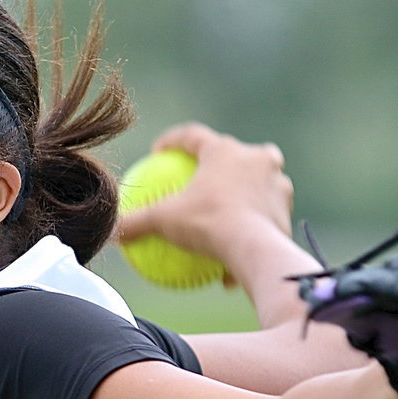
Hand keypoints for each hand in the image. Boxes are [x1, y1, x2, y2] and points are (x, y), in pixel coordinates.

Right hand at [115, 122, 292, 274]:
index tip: (159, 153)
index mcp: (224, 150)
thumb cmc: (207, 223)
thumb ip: (137, 222)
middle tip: (205, 180)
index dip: (174, 142)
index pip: (193, 136)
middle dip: (223, 164)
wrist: (254, 247)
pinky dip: (248, 236)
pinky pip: (263, 222)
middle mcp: (256, 159)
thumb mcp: (163, 221)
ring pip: (258, 186)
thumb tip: (110, 231)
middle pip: (236, 154)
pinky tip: (232, 262)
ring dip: (244, 198)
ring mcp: (277, 184)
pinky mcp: (287, 213)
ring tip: (228, 218)